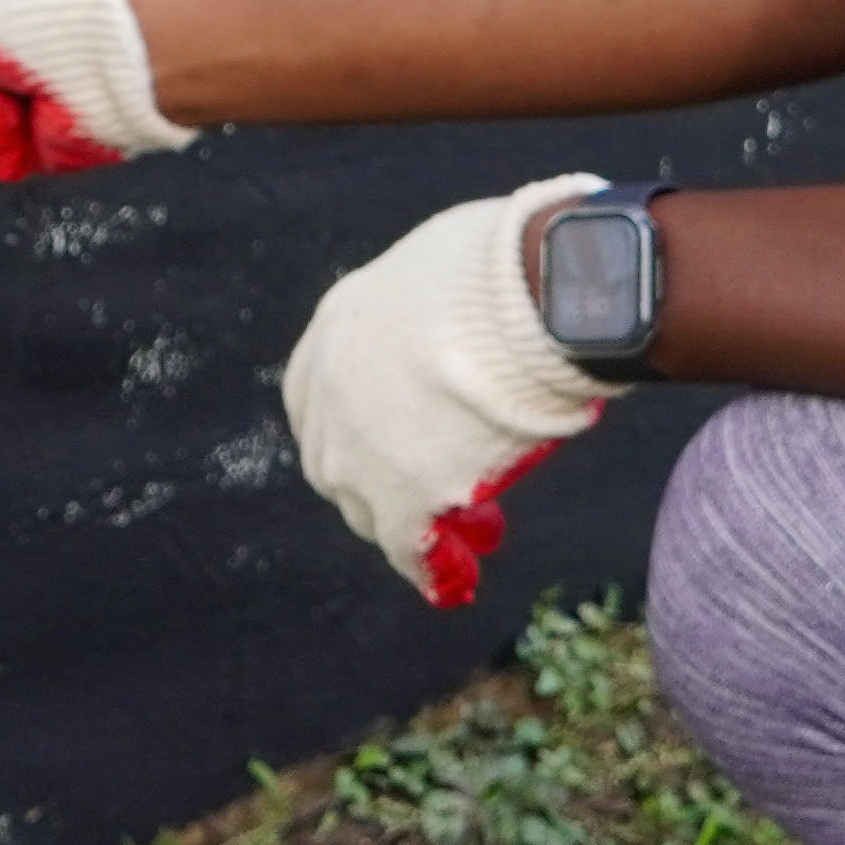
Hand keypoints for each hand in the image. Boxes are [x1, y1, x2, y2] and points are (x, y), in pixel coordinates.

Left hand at [279, 176, 619, 604]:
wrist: (523, 294)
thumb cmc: (504, 262)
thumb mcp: (445, 264)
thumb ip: (441, 302)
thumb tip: (490, 298)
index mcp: (336, 328)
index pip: (321, 395)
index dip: (356, 423)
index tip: (391, 438)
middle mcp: (330, 395)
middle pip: (340, 460)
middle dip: (388, 479)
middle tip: (445, 488)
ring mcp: (359, 451)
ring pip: (372, 508)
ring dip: (420, 524)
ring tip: (481, 535)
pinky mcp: (402, 496)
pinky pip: (410, 546)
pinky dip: (434, 568)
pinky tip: (458, 582)